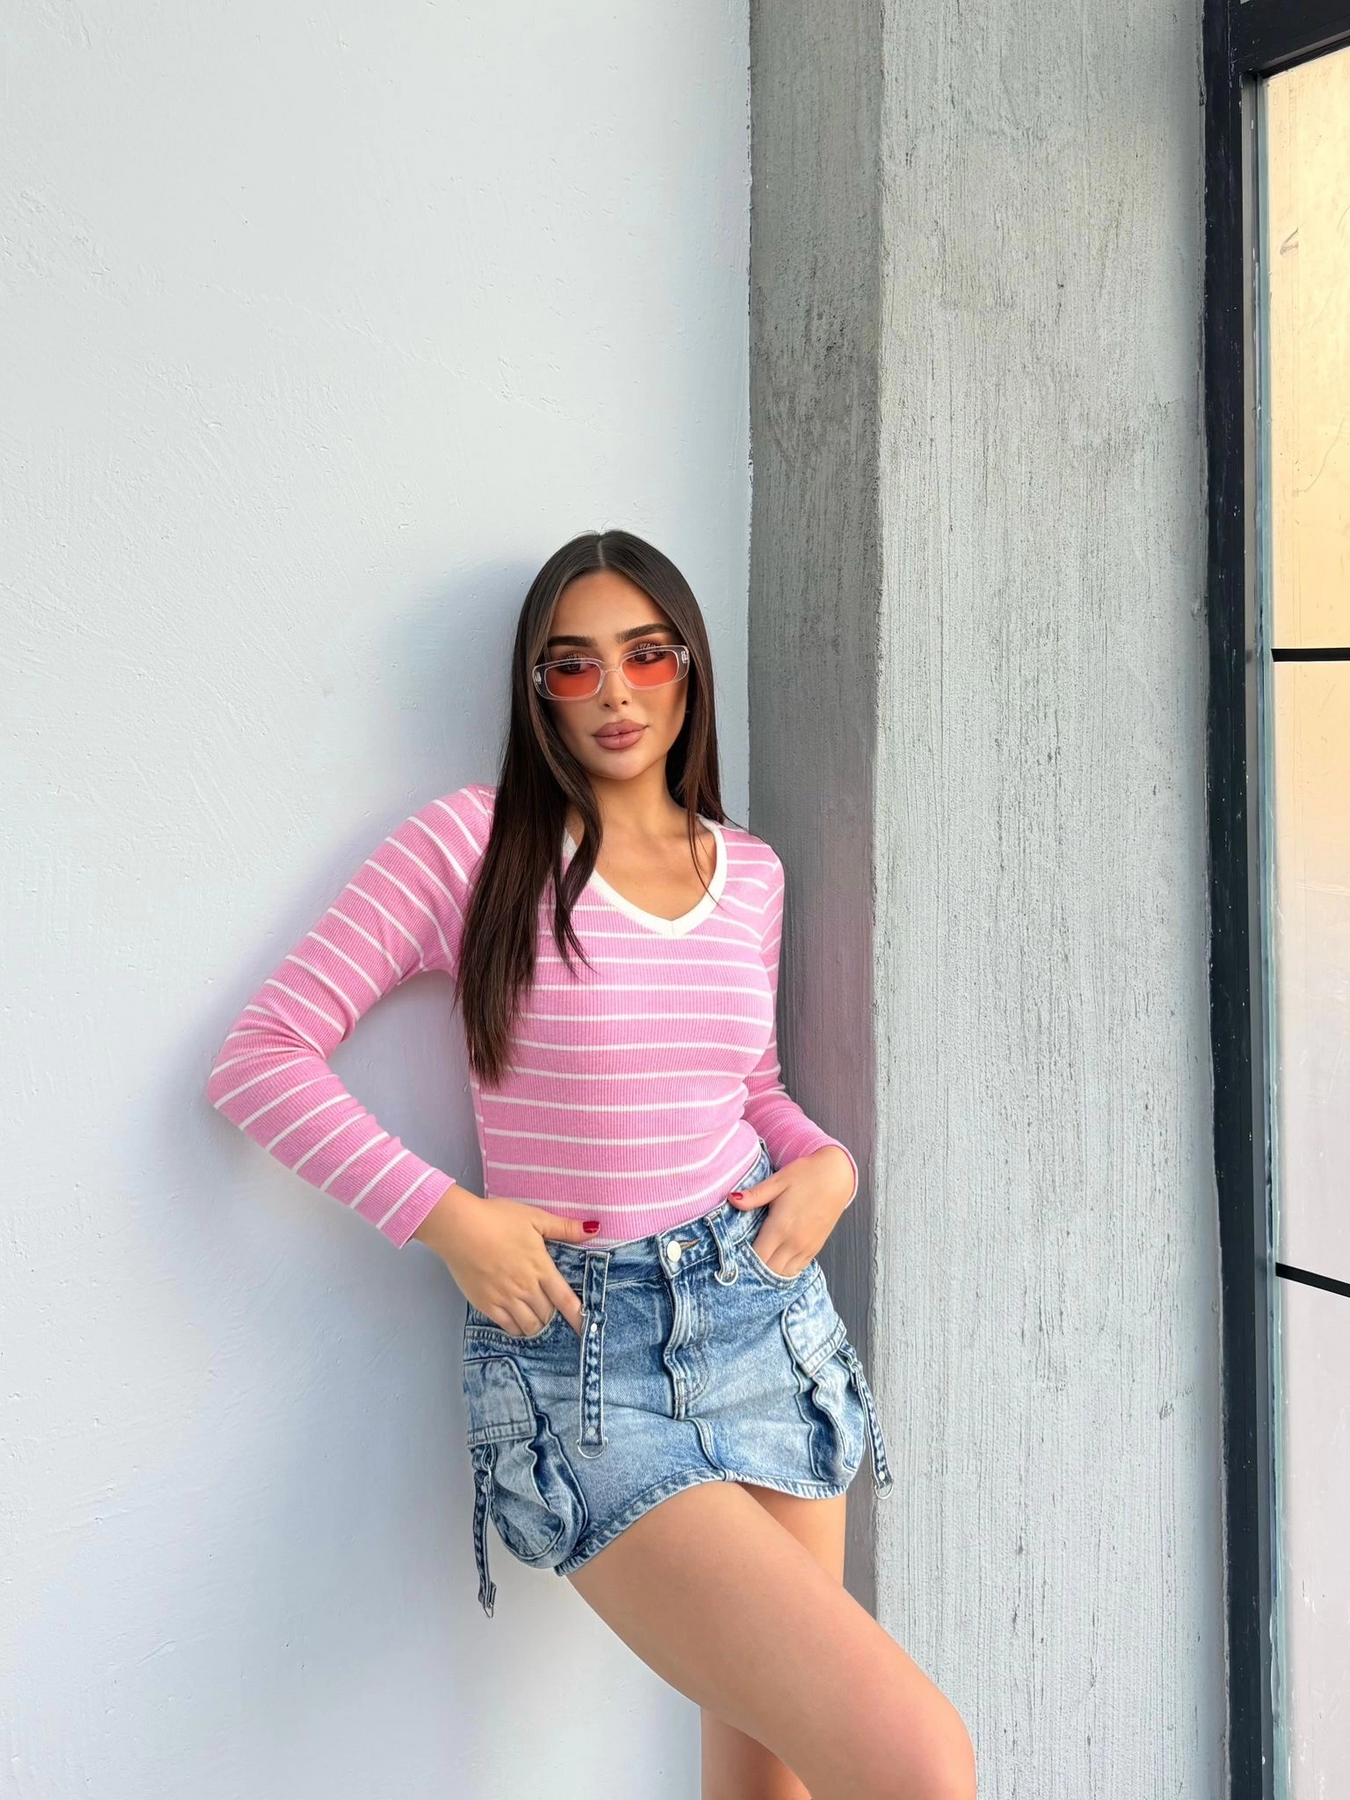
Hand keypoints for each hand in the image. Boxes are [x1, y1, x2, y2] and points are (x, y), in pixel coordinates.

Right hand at [413, 1183, 593, 1336]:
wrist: (459, 1228)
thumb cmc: (497, 1219)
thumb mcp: (534, 1217)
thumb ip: (565, 1227)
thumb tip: (594, 1229)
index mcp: (541, 1267)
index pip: (566, 1299)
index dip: (578, 1317)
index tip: (586, 1329)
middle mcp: (526, 1288)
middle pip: (548, 1315)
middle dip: (555, 1318)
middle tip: (555, 1316)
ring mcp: (505, 1298)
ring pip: (529, 1325)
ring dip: (538, 1326)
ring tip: (539, 1321)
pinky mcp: (486, 1304)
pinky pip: (508, 1326)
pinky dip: (517, 1328)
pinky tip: (519, 1324)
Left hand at [725, 1146, 854, 1280]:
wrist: (837, 1176)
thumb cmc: (806, 1175)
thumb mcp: (778, 1180)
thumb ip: (755, 1195)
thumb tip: (732, 1198)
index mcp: (781, 1227)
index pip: (757, 1257)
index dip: (742, 1261)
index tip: (731, 1258)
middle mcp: (794, 1242)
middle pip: (768, 1270)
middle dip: (753, 1271)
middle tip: (740, 1264)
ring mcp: (806, 1248)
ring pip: (783, 1274)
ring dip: (769, 1272)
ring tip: (756, 1264)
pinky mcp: (815, 1248)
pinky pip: (797, 1269)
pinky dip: (784, 1270)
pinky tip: (775, 1262)